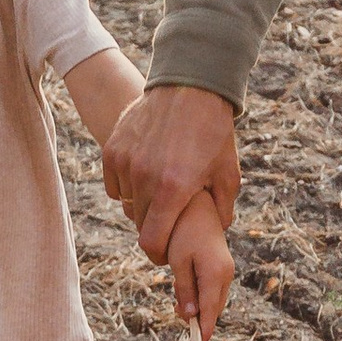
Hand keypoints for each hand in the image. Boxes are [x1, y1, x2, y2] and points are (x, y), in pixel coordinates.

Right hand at [104, 83, 239, 262]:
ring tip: (159, 194)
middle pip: (139, 224)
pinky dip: (127, 187)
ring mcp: (125, 162)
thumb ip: (222, 209)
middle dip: (153, 229)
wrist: (191, 87)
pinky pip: (115, 184)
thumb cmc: (214, 132)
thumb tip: (218, 232)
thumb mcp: (228, 174)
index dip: (158, 253)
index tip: (165, 254)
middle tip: (167, 222)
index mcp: (173, 189)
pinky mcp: (113, 149)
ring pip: (127, 204)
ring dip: (141, 206)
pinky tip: (145, 177)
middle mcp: (144, 177)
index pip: (152, 241)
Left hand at [165, 194, 234, 335]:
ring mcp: (226, 269)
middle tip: (177, 315)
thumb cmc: (183, 231)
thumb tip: (190, 314)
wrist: (197, 204)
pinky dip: (201, 294)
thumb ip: (185, 289)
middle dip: (199, 317)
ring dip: (198, 305)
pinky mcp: (221, 264)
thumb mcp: (178, 262)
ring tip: (178, 303)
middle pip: (214, 307)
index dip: (204, 328)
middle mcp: (226, 273)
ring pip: (213, 298)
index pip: (211, 310)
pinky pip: (212, 288)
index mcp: (216, 274)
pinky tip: (187, 290)